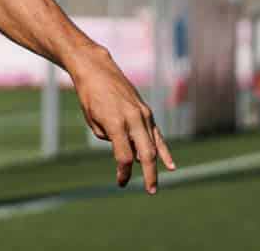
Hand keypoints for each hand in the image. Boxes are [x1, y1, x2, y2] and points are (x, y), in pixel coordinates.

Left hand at [68, 46, 176, 193]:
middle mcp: (133, 118)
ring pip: (154, 144)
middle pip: (145, 153)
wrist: (97, 69)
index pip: (124, 155)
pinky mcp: (146, 111)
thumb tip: (127, 151)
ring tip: (155, 184)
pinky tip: (170, 166)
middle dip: (149, 174)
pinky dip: (164, 150)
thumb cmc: (89, 95)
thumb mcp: (92, 119)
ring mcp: (142, 114)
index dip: (124, 171)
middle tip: (149, 191)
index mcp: (115, 122)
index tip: (120, 182)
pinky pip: (157, 134)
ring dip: (155, 165)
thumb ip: (109, 137)